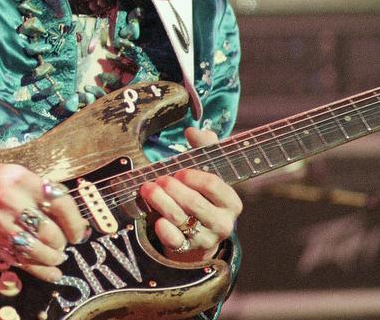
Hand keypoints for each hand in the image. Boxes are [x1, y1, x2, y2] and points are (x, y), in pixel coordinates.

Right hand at [0, 161, 90, 282]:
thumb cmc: (1, 180)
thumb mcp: (26, 176)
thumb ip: (48, 195)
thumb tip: (77, 223)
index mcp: (26, 183)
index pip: (60, 204)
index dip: (75, 223)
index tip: (79, 234)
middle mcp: (14, 203)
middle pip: (48, 231)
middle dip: (61, 242)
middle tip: (62, 244)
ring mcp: (2, 225)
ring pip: (35, 250)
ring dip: (52, 258)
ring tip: (56, 256)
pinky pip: (20, 261)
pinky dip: (40, 271)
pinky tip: (52, 273)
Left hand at [139, 127, 241, 261]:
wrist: (200, 233)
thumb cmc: (203, 194)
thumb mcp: (209, 170)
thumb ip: (205, 146)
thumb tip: (192, 130)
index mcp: (231, 201)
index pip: (214, 185)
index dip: (193, 176)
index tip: (179, 170)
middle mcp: (223, 222)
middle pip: (194, 203)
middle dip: (173, 188)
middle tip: (159, 179)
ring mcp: (206, 238)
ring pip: (181, 219)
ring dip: (161, 202)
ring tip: (148, 189)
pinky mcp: (189, 249)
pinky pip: (175, 241)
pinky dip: (164, 230)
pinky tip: (156, 219)